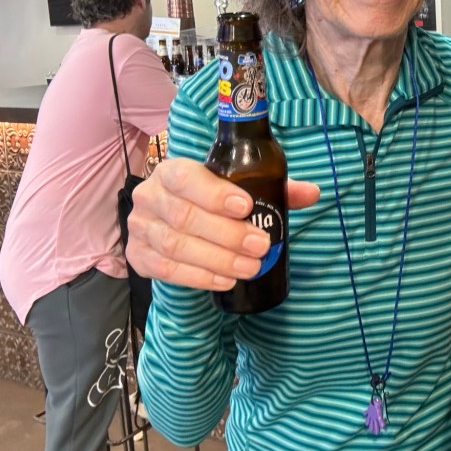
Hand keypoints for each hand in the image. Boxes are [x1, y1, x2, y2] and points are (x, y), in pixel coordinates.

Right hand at [126, 157, 319, 290]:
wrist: (172, 220)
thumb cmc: (211, 199)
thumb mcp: (239, 188)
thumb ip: (275, 187)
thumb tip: (312, 192)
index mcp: (172, 171)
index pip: (186, 178)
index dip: (215, 193)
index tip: (246, 206)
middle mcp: (149, 196)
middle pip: (184, 217)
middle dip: (227, 234)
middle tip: (260, 245)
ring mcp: (140, 228)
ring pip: (176, 246)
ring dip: (217, 259)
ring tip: (250, 267)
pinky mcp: (138, 256)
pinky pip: (166, 270)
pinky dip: (198, 276)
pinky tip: (225, 279)